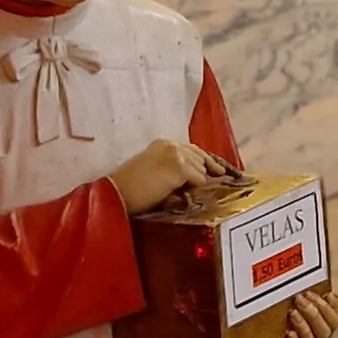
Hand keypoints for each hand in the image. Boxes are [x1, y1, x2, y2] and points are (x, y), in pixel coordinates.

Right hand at [109, 136, 238, 214]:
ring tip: (177, 191)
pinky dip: (191, 189)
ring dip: (194, 183)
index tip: (216, 168)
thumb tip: (196, 179)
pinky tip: (176, 193)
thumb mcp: (153, 170)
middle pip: (201, 157)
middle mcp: (171, 145)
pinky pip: (198, 180)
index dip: (204, 161)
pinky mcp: (180, 168)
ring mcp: (176, 155)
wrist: (116, 194)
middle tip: (221, 175)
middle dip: (208, 169)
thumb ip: (173, 169)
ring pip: (201, 170)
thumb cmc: (129, 188)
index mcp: (163, 143)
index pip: (191, 150)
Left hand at [277, 289, 337, 337]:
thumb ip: (305, 294)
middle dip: (315, 311)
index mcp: (326, 321)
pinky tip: (289, 334)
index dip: (336, 305)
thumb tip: (304, 273)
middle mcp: (321, 336)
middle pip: (327, 327)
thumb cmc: (287, 319)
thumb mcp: (297, 304)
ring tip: (292, 313)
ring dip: (304, 326)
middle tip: (300, 298)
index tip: (328, 294)